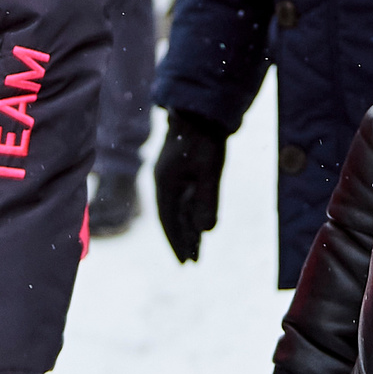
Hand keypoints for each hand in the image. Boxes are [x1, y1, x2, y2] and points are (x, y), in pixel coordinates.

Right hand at [155, 110, 228, 262]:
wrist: (200, 111)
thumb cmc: (204, 139)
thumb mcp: (209, 171)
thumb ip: (207, 200)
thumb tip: (205, 231)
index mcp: (165, 184)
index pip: (168, 221)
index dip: (177, 243)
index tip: (186, 263)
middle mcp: (163, 182)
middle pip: (170, 218)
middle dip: (181, 240)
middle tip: (191, 262)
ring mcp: (170, 176)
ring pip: (176, 209)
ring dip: (185, 229)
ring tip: (195, 249)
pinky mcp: (179, 170)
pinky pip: (181, 199)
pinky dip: (188, 214)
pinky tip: (197, 223)